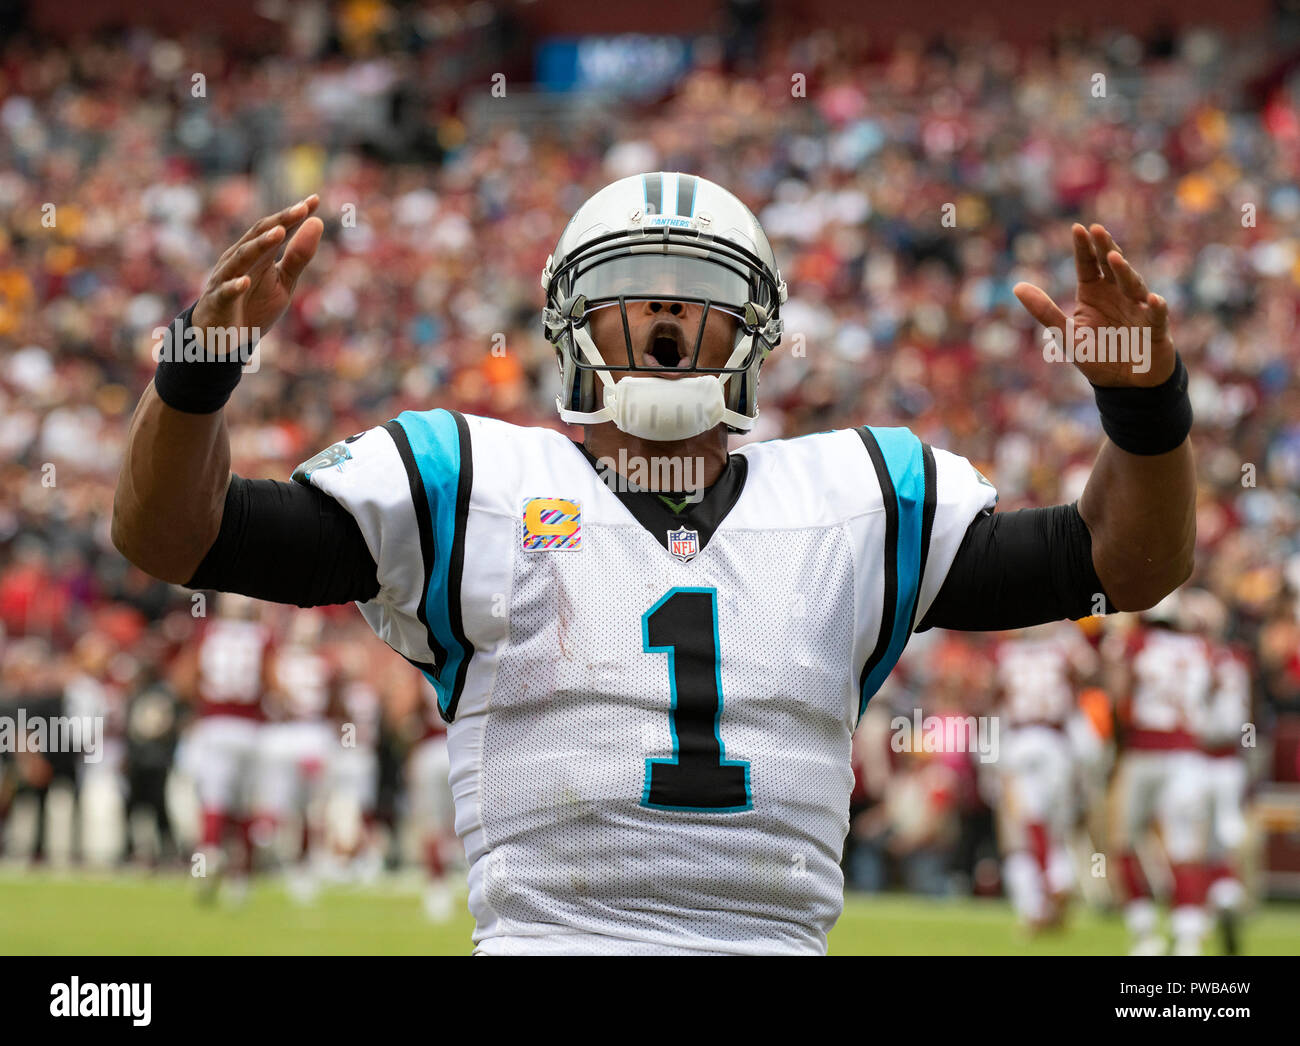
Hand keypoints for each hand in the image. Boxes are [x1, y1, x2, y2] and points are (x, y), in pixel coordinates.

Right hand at [191, 195, 323, 342]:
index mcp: (258, 254)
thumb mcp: (284, 282)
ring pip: (241, 258)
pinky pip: (225, 292)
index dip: (294, 215)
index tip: (315, 200)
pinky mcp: (218, 301)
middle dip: (280, 222)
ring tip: (279, 233)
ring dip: (259, 245)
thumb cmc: (255, 304)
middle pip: (258, 235)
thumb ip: (298, 256)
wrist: (223, 337)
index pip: (275, 228)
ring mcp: (226, 278)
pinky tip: (245, 282)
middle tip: (301, 209)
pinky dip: (234, 287)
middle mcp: (240, 259)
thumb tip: (317, 222)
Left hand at [1013, 223, 1173, 386]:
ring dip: (1125, 272)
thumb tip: (1016, 287)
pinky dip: (1155, 309)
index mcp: (1094, 293)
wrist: (1125, 384)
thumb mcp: (1065, 334)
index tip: (1077, 228)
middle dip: (1105, 248)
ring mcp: (1138, 309)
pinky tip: (1153, 300)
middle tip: (1097, 230)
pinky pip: (1156, 317)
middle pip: (1112, 267)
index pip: (1088, 265)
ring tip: (1114, 258)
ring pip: (1133, 286)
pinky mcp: (1155, 329)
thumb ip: (1044, 311)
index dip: (1083, 248)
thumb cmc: (1098, 354)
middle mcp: (1118, 294)